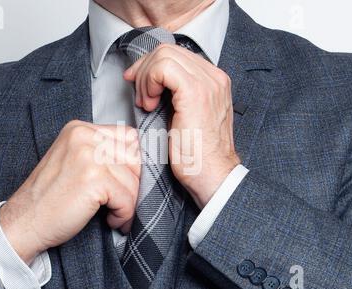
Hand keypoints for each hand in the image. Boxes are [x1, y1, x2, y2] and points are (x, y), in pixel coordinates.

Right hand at [0, 121, 140, 263]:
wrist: (24, 222)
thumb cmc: (51, 197)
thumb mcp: (74, 161)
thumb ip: (102, 154)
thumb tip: (141, 162)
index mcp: (80, 129)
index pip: (129, 137)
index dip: (133, 163)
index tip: (126, 183)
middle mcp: (84, 136)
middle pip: (135, 157)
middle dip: (133, 183)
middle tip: (121, 202)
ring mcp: (88, 156)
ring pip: (133, 180)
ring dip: (128, 203)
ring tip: (113, 214)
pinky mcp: (94, 179)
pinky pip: (127, 199)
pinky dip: (123, 215)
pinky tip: (110, 220)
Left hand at [124, 44, 239, 208]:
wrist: (213, 176)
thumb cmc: (197, 155)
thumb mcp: (186, 118)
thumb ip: (176, 96)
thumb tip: (152, 84)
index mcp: (213, 82)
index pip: (176, 54)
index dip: (151, 66)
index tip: (138, 85)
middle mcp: (214, 77)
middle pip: (167, 50)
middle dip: (144, 69)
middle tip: (137, 93)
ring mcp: (207, 82)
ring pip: (163, 55)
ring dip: (145, 78)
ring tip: (145, 104)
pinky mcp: (195, 92)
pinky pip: (163, 68)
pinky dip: (149, 82)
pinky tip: (149, 104)